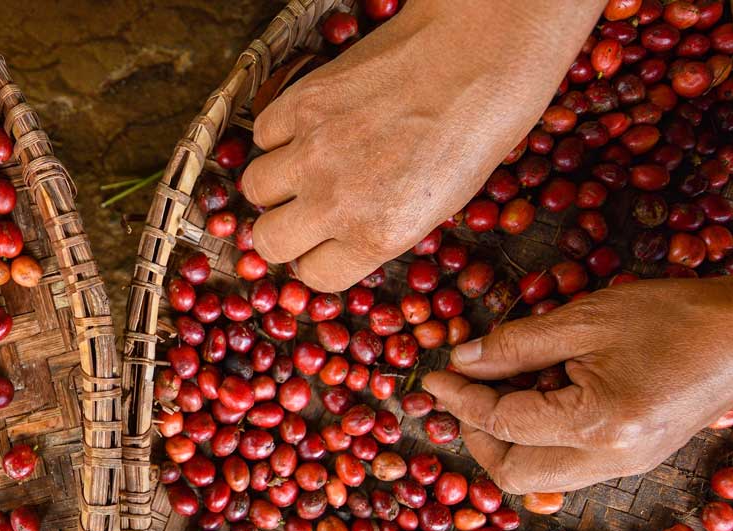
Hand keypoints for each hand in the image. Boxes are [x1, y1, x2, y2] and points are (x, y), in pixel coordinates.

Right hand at [240, 0, 603, 290]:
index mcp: (378, 236)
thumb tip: (340, 236)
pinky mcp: (300, 102)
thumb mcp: (438, 204)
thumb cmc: (476, 128)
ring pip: (254, 188)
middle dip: (282, 231)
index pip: (314, 276)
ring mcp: (312, 150)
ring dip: (274, 182)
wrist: (479, 52)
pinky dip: (278, 133)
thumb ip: (380, 229)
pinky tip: (307, 126)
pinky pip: (262, 132)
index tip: (322, 246)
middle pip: (268, 241)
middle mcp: (337, 201)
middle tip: (300, 213)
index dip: (317, 259)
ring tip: (302, 166)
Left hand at [421, 277, 732, 493]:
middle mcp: (610, 460)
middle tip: (461, 394)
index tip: (433, 378)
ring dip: (506, 442)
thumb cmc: (674, 317)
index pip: (502, 422)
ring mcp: (626, 467)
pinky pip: (567, 466)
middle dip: (476, 436)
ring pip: (539, 478)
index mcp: (597, 424)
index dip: (459, 398)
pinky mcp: (635, 461)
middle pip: (513, 474)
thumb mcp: (585, 319)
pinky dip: (538, 441)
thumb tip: (461, 362)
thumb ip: (515, 345)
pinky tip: (536, 399)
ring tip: (497, 392)